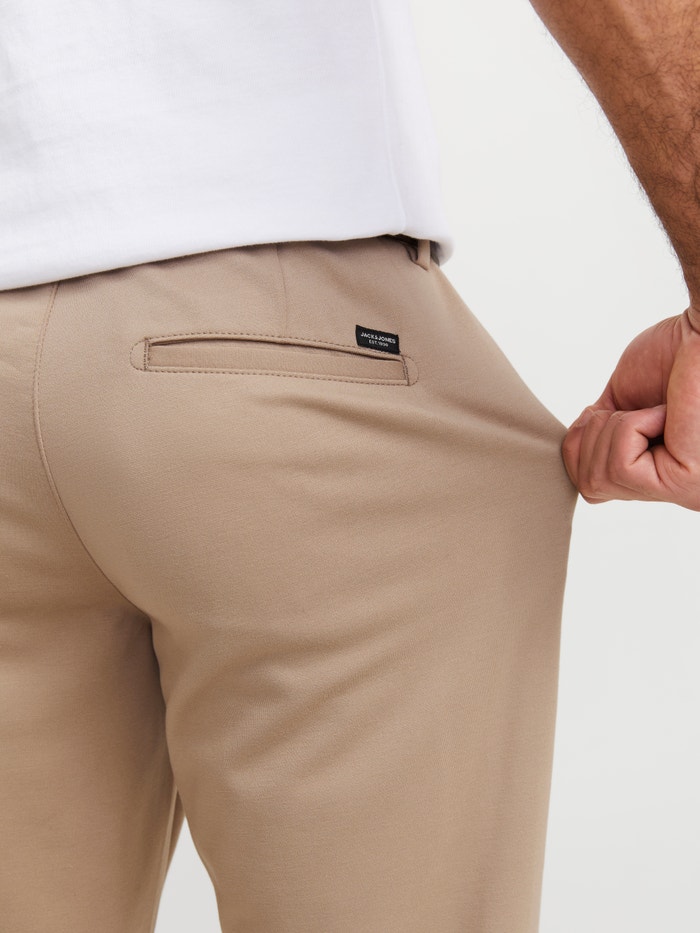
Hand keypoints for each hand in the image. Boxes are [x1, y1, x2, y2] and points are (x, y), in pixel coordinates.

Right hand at [562, 310, 699, 509]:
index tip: (620, 409)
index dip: (584, 442)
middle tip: (642, 408)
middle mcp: (676, 489)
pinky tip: (665, 414)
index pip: (592, 487)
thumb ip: (600, 433)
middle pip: (589, 486)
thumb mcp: (620, 401)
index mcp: (662, 474)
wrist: (698, 334)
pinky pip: (621, 467)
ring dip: (617, 428)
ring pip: (599, 479)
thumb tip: (574, 453)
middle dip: (598, 434)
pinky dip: (632, 428)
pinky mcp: (682, 480)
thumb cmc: (672, 355)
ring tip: (657, 410)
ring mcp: (682, 489)